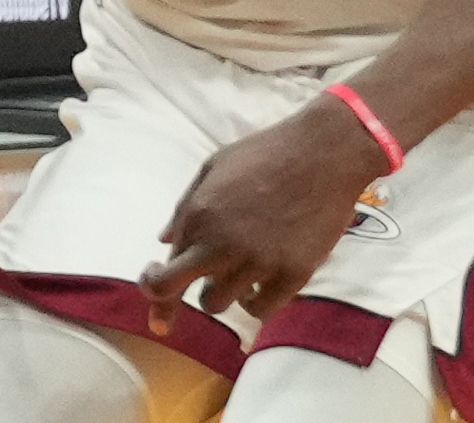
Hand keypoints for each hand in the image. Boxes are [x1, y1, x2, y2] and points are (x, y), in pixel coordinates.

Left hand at [140, 98, 389, 331]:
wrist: (321, 155)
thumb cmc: (263, 153)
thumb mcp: (212, 169)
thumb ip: (185, 208)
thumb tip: (164, 240)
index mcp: (197, 215)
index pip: (162, 266)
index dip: (152, 287)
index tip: (153, 295)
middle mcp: (221, 243)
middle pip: (176, 292)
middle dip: (167, 306)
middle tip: (168, 320)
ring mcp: (258, 262)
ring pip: (219, 304)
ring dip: (218, 295)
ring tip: (228, 281)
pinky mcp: (294, 274)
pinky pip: (261, 310)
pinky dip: (253, 303)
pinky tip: (256, 289)